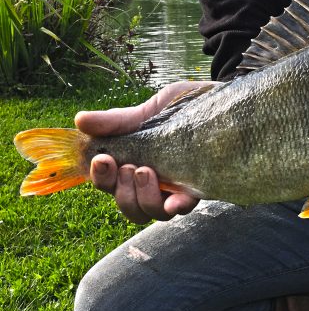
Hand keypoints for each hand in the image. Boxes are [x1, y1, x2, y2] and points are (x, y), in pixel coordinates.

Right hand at [75, 80, 203, 223]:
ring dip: (142, 197)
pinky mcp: (201, 186)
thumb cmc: (186, 106)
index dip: (100, 177)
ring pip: (150, 211)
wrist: (226, 99)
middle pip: (126, 204)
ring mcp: (176, 186)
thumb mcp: (151, 108)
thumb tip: (80, 120)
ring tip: (145, 171)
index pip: (109, 181)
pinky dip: (175, 206)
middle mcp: (154, 181)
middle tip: (124, 166)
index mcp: (135, 161)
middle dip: (118, 189)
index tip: (100, 159)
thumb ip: (119, 121)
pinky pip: (183, 207)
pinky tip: (174, 200)